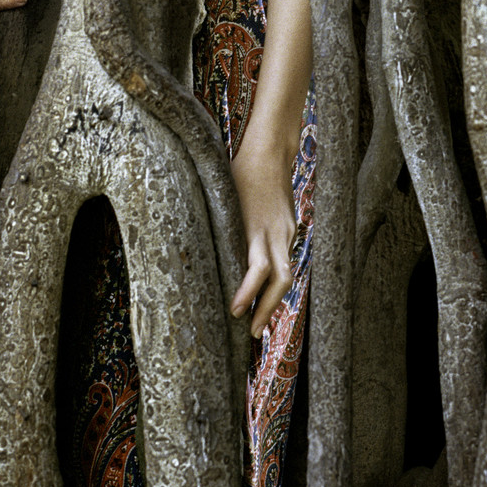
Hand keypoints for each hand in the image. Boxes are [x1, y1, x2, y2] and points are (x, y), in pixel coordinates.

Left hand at [230, 122, 297, 337]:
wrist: (269, 153)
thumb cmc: (238, 173)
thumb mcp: (222, 199)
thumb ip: (219, 227)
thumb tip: (196, 256)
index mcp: (257, 227)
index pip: (258, 269)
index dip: (248, 293)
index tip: (234, 312)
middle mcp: (277, 233)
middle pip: (281, 279)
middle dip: (267, 309)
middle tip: (251, 333)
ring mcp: (287, 232)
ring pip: (287, 274)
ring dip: (273, 301)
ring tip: (258, 324)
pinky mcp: (290, 231)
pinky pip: (285, 261)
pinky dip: (275, 282)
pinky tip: (264, 296)